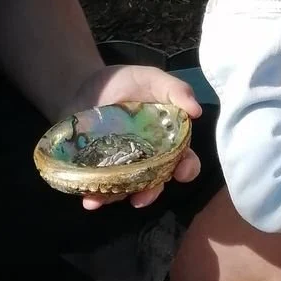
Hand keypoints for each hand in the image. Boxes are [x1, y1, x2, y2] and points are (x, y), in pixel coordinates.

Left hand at [66, 62, 202, 210]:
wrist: (84, 83)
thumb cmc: (125, 82)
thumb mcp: (151, 79)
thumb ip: (175, 90)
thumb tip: (196, 111)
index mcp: (166, 140)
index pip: (184, 159)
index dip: (186, 169)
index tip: (181, 172)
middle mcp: (147, 158)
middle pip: (156, 182)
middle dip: (151, 193)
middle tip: (141, 198)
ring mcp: (121, 165)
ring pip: (126, 189)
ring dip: (117, 198)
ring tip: (103, 200)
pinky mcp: (97, 168)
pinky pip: (99, 187)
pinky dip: (94, 197)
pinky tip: (89, 200)